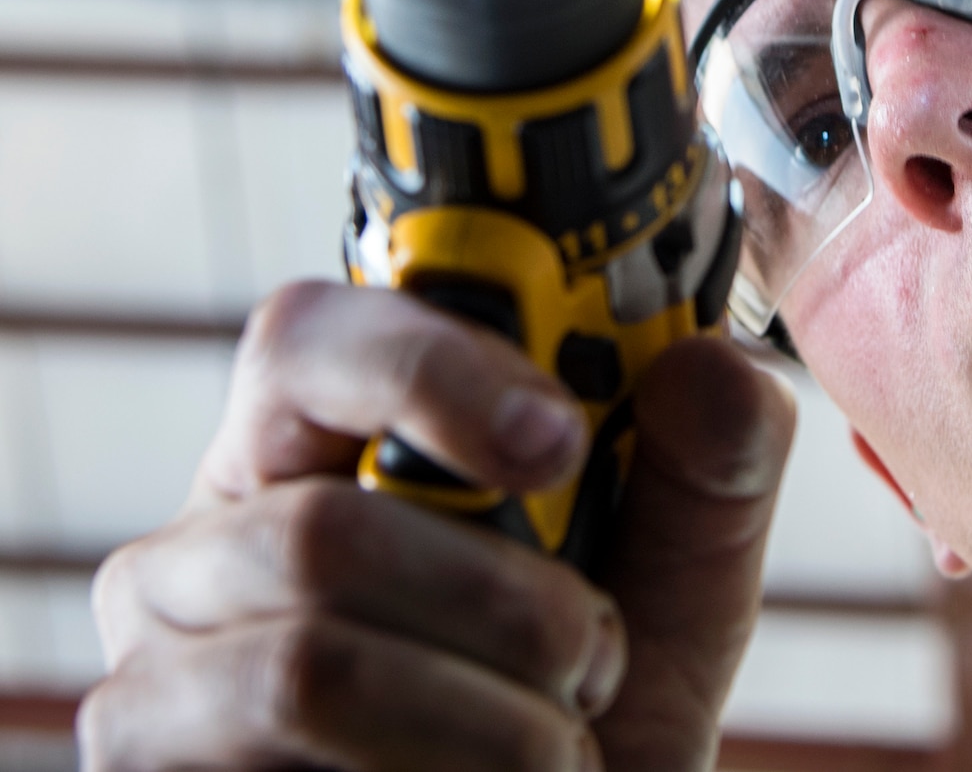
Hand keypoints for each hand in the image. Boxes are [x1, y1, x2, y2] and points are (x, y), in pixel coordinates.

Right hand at [81, 281, 794, 770]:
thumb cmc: (594, 702)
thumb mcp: (686, 579)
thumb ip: (717, 462)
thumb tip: (708, 364)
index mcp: (321, 446)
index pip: (311, 337)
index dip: (431, 372)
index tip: (558, 440)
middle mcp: (208, 543)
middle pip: (320, 530)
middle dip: (503, 608)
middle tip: (593, 656)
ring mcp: (158, 673)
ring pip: (315, 666)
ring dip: (493, 722)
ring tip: (557, 747)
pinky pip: (299, 763)